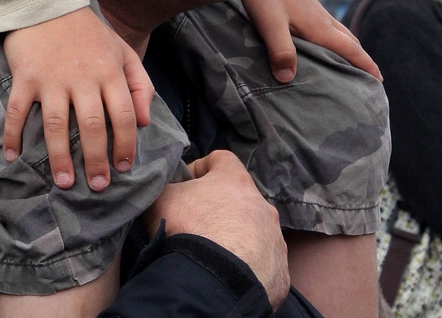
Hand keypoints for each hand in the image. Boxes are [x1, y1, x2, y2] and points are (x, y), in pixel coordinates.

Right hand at [2, 7, 152, 189]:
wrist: (47, 1)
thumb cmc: (87, 32)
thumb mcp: (122, 50)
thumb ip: (140, 84)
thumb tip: (144, 122)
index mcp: (109, 72)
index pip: (123, 115)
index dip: (126, 145)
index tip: (123, 168)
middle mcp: (82, 77)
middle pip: (92, 126)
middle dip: (96, 161)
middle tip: (98, 186)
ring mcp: (52, 78)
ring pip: (57, 126)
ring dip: (60, 158)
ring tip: (64, 182)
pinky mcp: (25, 76)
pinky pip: (18, 111)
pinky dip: (13, 135)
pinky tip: (13, 157)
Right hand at [144, 151, 289, 308]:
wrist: (213, 282)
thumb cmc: (189, 229)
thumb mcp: (162, 197)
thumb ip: (166, 185)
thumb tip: (166, 187)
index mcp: (236, 180)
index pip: (221, 159)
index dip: (200, 169)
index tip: (186, 184)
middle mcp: (262, 206)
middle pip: (240, 199)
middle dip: (220, 208)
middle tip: (198, 225)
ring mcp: (274, 240)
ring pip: (254, 233)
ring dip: (237, 238)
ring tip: (214, 255)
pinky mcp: (279, 273)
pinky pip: (263, 265)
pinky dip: (247, 268)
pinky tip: (230, 276)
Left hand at [240, 0, 381, 82]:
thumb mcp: (270, 23)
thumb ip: (281, 50)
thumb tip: (288, 79)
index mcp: (319, 28)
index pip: (351, 50)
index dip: (367, 66)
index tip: (380, 83)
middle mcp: (323, 20)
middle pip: (351, 43)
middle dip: (363, 61)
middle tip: (369, 81)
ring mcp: (315, 11)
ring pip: (341, 34)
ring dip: (350, 51)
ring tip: (349, 67)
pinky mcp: (305, 5)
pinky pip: (330, 28)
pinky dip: (336, 41)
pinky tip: (323, 46)